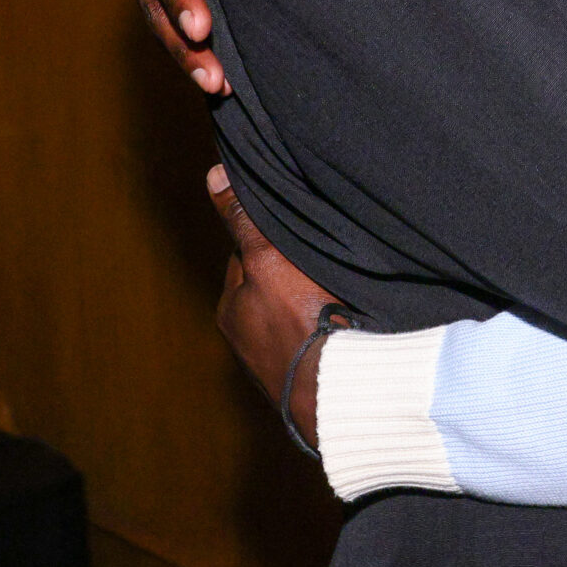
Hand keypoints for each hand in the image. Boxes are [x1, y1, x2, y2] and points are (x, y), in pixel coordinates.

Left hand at [208, 166, 345, 451]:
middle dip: (294, 274)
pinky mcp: (308, 381)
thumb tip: (214, 175)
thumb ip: (243, 220)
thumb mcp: (267, 258)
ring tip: (344, 295)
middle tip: (327, 262)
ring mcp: (277, 364)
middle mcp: (246, 340)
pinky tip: (353, 325)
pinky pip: (318, 342)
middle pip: (273, 286)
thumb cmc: (301, 321)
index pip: (249, 256)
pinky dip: (331, 331)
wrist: (340, 391)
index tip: (302, 230)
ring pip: (297, 315)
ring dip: (315, 304)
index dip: (274, 238)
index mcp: (230, 309)